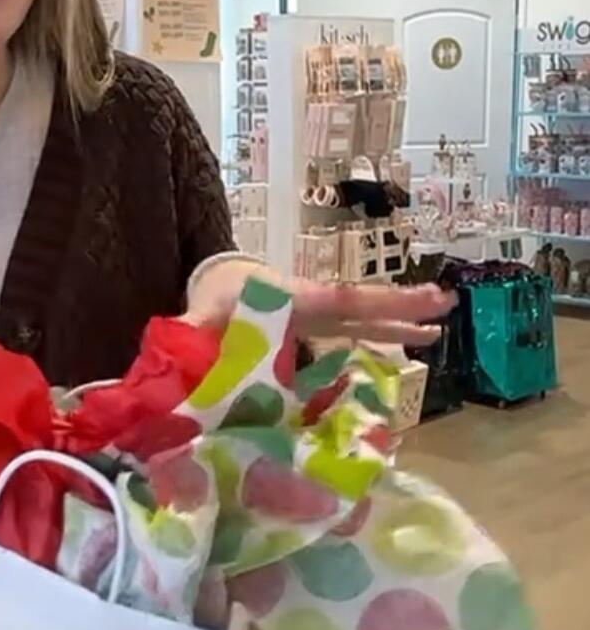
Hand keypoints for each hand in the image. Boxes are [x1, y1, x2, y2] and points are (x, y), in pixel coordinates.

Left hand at [187, 258, 455, 344]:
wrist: (219, 279)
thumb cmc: (214, 296)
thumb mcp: (201, 315)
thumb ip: (193, 333)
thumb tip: (183, 350)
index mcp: (292, 298)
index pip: (340, 301)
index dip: (374, 305)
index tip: (410, 299)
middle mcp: (314, 302)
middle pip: (363, 305)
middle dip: (402, 305)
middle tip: (447, 302)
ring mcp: (320, 313)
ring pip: (367, 317)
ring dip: (401, 321)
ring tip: (440, 329)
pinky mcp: (321, 324)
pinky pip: (358, 330)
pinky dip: (386, 334)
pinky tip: (412, 344)